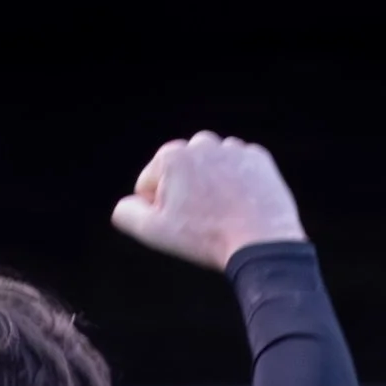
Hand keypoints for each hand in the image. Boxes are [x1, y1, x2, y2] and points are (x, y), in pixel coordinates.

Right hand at [111, 133, 301, 271]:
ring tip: (224, 215)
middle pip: (182, 173)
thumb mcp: (156, 233)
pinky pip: (240, 171)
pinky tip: (243, 206)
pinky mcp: (257, 157)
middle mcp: (200, 142)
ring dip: (213, 188)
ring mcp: (232, 148)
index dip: (159, 209)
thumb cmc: (206, 239)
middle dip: (186, 194)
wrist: (261, 243)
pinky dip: (239, 186)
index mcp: (171, 156)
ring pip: (212, 170)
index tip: (180, 225)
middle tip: (203, 221)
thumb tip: (124, 205)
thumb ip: (128, 214)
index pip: (151, 183)